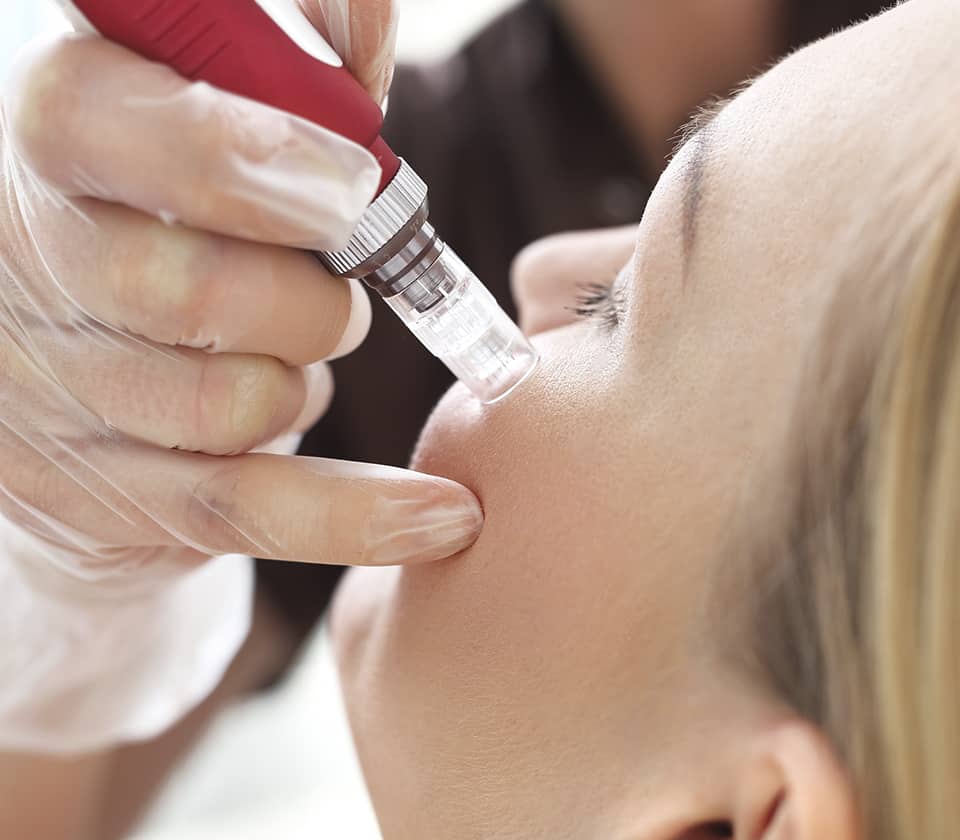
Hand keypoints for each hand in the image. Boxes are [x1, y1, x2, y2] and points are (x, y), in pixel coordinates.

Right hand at [0, 13, 480, 593]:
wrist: (92, 370)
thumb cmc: (189, 221)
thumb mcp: (225, 121)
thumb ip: (299, 71)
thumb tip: (367, 20)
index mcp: (56, 142)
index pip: (109, 126)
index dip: (245, 157)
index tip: (349, 184)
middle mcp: (24, 267)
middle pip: (190, 291)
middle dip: (309, 293)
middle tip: (335, 273)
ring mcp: (48, 396)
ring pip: (230, 404)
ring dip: (305, 377)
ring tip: (293, 349)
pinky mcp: (100, 496)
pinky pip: (246, 511)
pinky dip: (359, 513)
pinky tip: (446, 516)